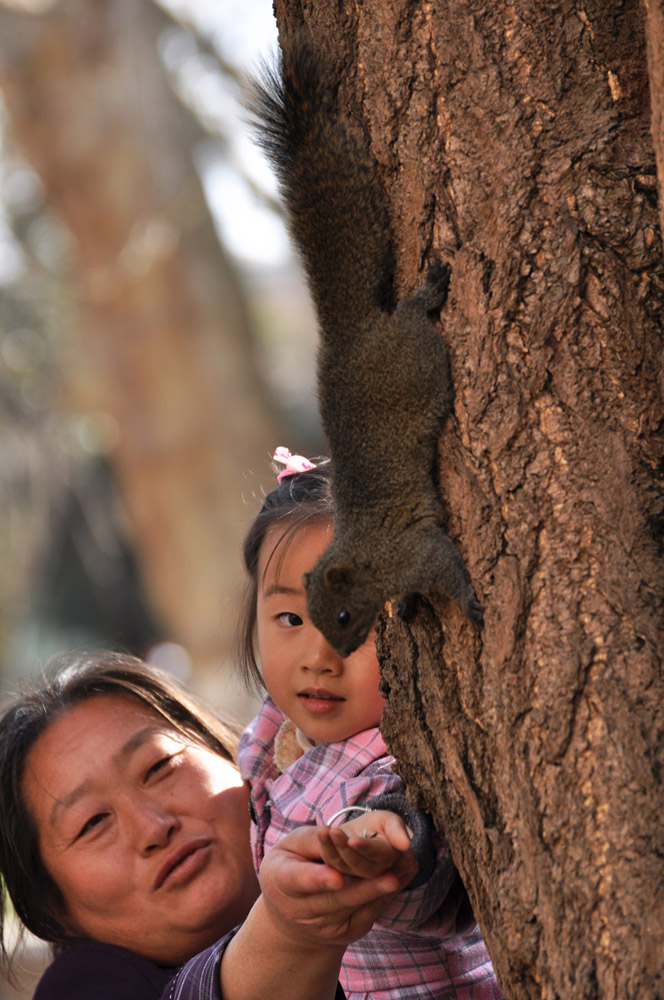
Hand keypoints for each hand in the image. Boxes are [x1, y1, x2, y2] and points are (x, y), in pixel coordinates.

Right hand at [259, 822, 416, 948]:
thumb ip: (312, 840)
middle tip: (390, 878)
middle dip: (364, 890)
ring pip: (356, 908)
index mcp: (282, 882)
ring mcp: (325, 927)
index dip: (318, 880)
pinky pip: (368, 915)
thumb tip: (339, 834)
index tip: (337, 877)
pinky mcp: (347, 932)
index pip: (299, 880)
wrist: (291, 914)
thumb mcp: (290, 846)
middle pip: (336, 900)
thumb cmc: (291, 865)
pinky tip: (401, 879)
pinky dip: (384, 898)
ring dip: (381, 892)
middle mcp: (302, 911)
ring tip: (404, 873)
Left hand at [318, 809, 412, 879]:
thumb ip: (397, 831)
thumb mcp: (391, 822)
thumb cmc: (381, 825)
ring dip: (331, 847)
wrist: (366, 832)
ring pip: (342, 864)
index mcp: (388, 859)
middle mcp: (372, 871)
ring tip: (324, 831)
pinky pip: (331, 862)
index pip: (376, 855)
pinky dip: (324, 847)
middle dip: (343, 847)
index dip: (364, 848)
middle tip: (333, 831)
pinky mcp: (339, 870)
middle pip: (357, 863)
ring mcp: (355, 874)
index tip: (352, 840)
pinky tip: (322, 833)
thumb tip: (406, 844)